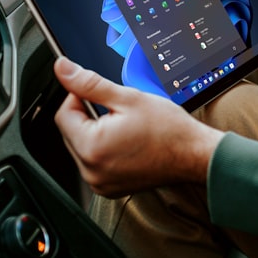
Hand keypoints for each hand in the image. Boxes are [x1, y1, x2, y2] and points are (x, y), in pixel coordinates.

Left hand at [53, 57, 224, 196]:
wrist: (194, 155)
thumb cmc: (169, 130)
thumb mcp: (128, 98)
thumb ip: (90, 83)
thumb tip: (63, 69)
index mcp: (91, 147)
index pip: (64, 114)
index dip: (79, 98)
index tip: (100, 95)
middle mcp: (91, 170)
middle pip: (71, 133)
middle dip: (90, 118)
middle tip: (120, 113)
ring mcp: (100, 182)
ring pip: (83, 148)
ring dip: (97, 134)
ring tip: (127, 130)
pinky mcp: (109, 188)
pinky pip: (95, 163)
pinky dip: (105, 151)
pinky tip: (127, 144)